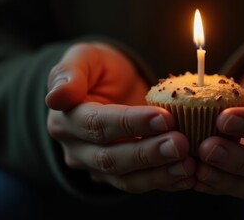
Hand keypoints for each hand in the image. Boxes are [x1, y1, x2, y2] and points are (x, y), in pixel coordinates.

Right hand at [45, 43, 195, 192]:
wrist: (113, 85)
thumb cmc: (100, 68)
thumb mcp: (85, 58)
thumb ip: (69, 73)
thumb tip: (56, 97)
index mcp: (66, 119)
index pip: (97, 124)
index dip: (130, 123)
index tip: (163, 118)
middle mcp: (78, 148)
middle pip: (111, 157)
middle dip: (148, 153)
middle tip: (180, 144)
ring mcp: (97, 166)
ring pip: (126, 178)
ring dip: (158, 174)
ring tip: (187, 165)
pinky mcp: (119, 175)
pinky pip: (140, 184)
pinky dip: (164, 182)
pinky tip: (187, 176)